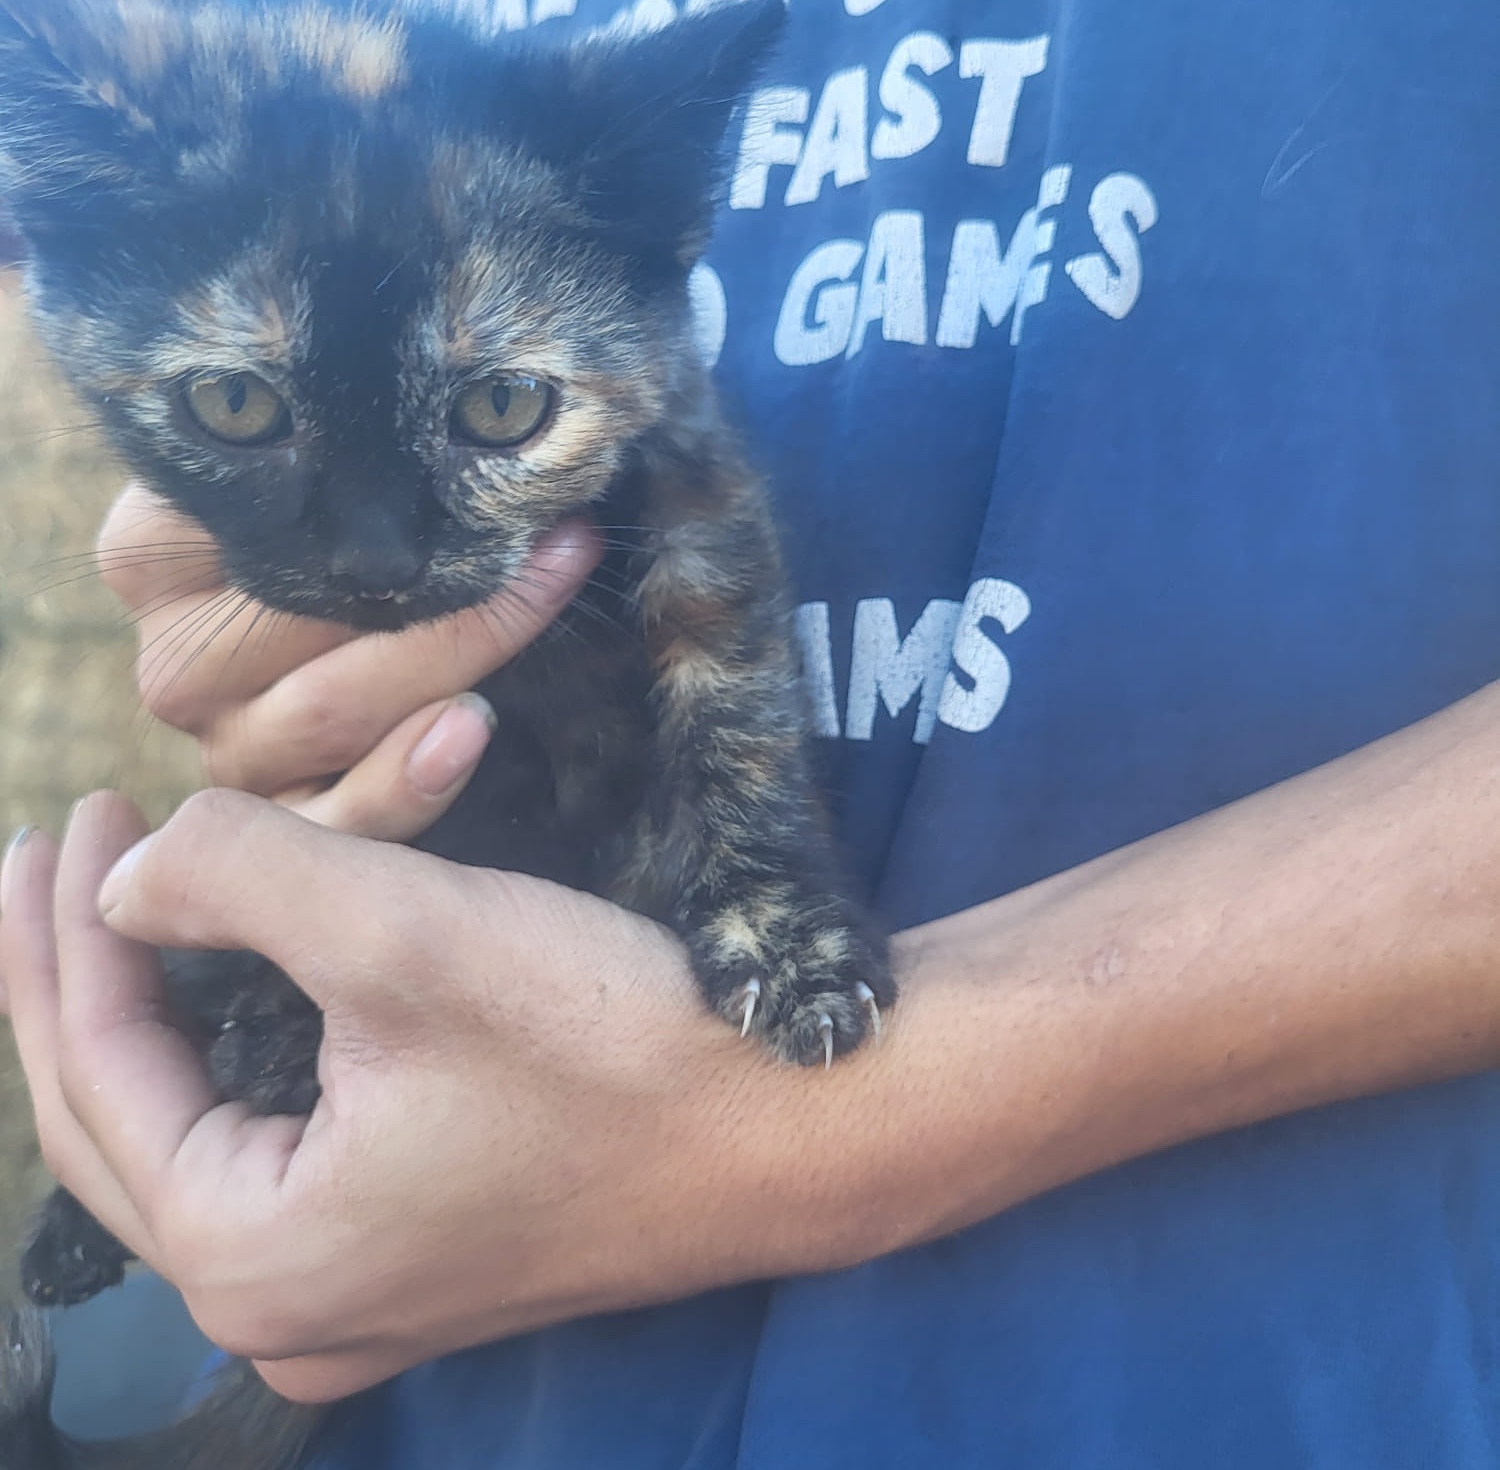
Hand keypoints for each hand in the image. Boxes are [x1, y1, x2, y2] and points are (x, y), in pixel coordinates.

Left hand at [0, 791, 868, 1402]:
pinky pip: (281, 1165)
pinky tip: (240, 1002)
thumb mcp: (407, 932)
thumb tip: (128, 876)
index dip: (71, 933)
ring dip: (160, 1023)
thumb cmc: (607, 1040)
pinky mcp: (427, 1263)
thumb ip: (232, 877)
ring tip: (127, 918)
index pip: (103, 1075)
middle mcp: (287, 1314)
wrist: (797, 1126)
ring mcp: (362, 1303)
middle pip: (130, 1128)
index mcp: (253, 1257)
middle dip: (83, 983)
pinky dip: (242, 1068)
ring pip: (204, 1147)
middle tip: (59, 861)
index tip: (75, 814)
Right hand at [96, 484, 600, 840]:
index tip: (472, 469)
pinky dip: (410, 779)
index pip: (255, 521)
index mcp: (152, 560)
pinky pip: (341, 817)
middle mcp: (176, 664)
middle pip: (307, 619)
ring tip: (531, 601)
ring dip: (451, 658)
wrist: (351, 647)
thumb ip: (333, 466)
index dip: (369, 488)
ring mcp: (228, 751)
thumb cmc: (345, 559)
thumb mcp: (314, 496)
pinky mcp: (284, 824)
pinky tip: (467, 730)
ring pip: (333, 710)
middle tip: (549, 535)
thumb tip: (442, 425)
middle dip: (441, 576)